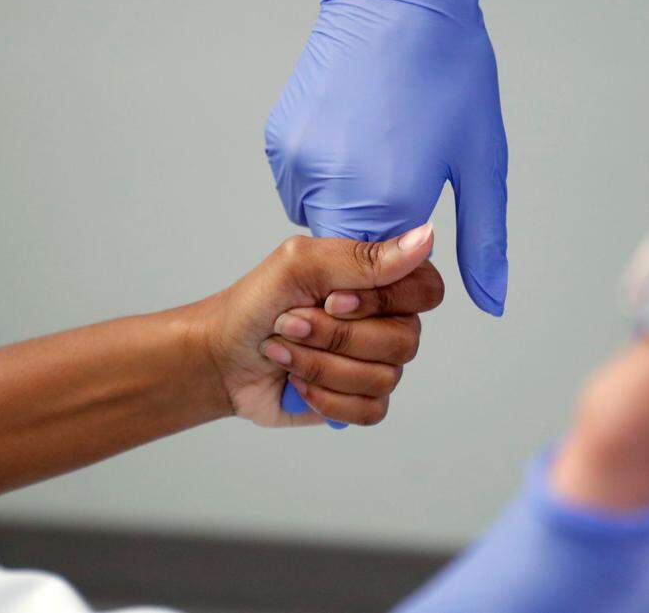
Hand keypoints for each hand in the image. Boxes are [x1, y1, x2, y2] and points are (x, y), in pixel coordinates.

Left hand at [199, 224, 443, 426]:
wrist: (221, 356)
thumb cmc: (256, 303)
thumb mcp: (300, 265)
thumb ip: (363, 257)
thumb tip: (426, 237)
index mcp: (380, 280)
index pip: (427, 290)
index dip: (384, 300)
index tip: (333, 299)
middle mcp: (388, 321)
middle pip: (405, 340)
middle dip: (335, 336)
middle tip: (291, 323)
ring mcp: (377, 363)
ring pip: (384, 377)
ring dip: (321, 365)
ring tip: (285, 350)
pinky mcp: (361, 401)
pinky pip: (370, 410)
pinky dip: (325, 397)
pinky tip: (298, 382)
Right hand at [265, 0, 507, 314]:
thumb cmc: (448, 73)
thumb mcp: (480, 162)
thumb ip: (483, 242)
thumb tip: (492, 303)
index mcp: (384, 202)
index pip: (381, 279)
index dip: (402, 266)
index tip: (420, 236)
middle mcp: (329, 189)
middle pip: (349, 251)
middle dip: (377, 232)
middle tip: (406, 175)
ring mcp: (297, 164)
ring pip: (323, 218)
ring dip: (350, 204)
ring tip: (380, 151)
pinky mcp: (279, 143)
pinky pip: (302, 185)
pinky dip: (326, 177)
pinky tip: (353, 136)